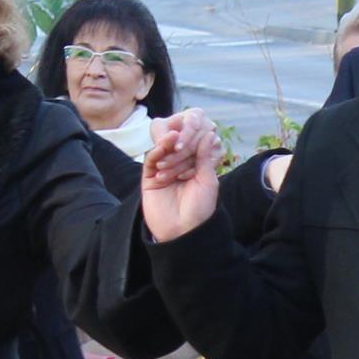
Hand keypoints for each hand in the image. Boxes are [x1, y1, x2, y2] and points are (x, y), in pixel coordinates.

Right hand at [138, 108, 219, 239]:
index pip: (193, 147)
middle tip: (187, 131)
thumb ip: (205, 157)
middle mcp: (178, 169)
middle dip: (183, 139)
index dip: (197, 137)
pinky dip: (158, 150)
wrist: (183, 232)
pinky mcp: (149, 178)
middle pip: (178, 147)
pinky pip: (151, 160)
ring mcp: (163, 172)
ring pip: (164, 151)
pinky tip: (166, 143)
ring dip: (170, 143)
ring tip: (176, 135)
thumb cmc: (200, 209)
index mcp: (194, 169)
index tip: (204, 127)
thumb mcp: (207, 180)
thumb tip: (209, 134)